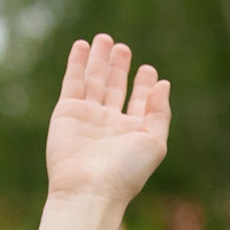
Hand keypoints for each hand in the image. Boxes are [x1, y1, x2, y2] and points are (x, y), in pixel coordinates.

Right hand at [44, 35, 171, 204]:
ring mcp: (87, 117)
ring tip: (103, 39)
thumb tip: (163, 84)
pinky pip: (73, 82)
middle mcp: (109, 124)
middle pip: (114, 88)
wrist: (89, 190)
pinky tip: (82, 46)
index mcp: (131, 132)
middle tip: (122, 48)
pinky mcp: (66, 112)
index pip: (139, 102)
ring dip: (99, 60)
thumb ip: (159, 113)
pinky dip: (77, 64)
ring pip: (93, 81)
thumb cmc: (125, 172)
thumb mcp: (154, 142)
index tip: (148, 70)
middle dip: (118, 68)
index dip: (144, 85)